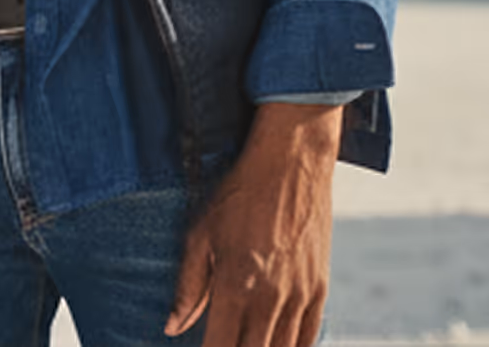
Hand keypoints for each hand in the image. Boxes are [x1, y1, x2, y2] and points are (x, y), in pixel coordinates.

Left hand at [165, 102, 342, 345]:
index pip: (220, 346)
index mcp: (235, 283)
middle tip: (223, 344)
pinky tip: (276, 346)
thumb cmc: (239, 194)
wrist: (291, 164)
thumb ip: (188, 286)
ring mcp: (299, 297)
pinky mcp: (320, 290)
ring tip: (245, 342)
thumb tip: (172, 328)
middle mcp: (270, 298)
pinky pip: (309, 339)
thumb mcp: (202, 232)